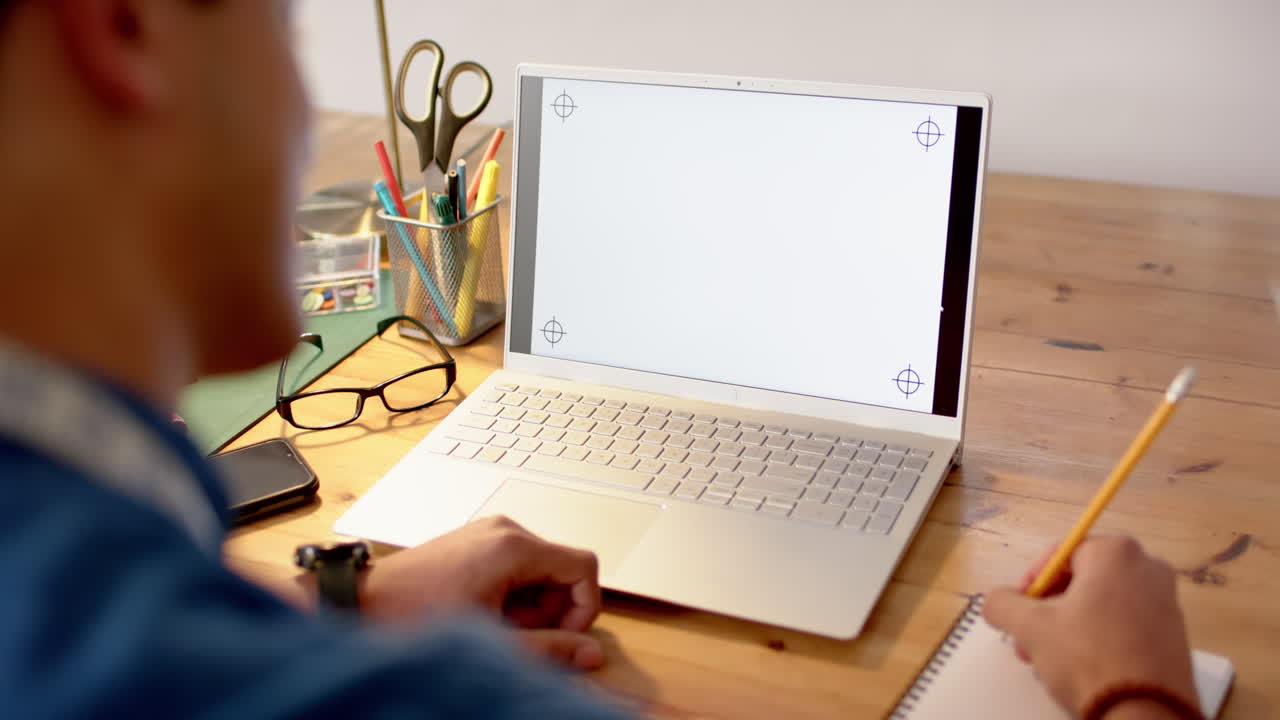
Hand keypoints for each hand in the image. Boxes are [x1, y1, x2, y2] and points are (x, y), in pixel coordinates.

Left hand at [358, 516, 603, 669]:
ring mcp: (490, 532)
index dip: (584, 606)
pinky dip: (512, 593)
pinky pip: (517, 565)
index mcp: (514, 546)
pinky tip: (485, 611)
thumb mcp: (493, 640)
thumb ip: (549, 649)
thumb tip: (590, 654)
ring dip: (530, 604)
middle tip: (517, 634)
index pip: (584, 566)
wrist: (364, 602)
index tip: (564, 635)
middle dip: (551, 610)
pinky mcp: (477, 541)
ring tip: (495, 624)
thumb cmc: (416, 615)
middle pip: (563, 569)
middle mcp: (506, 530)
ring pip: (541, 569)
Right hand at [984, 535, 1197, 716]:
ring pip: (1102, 604)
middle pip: (1081, 580)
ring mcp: (1167, 602)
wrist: (1144, 716)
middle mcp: (1148, 568)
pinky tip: (1082, 667)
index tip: (1017, 611)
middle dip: (1049, 609)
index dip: (1030, 582)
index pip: (1059, 555)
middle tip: (1029, 639)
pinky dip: (1099, 638)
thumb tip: (996, 601)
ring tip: (1049, 659)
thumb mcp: (1030, 627)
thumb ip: (1002, 603)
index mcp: (1116, 553)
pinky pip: (1125, 624)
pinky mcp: (1175, 635)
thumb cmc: (1086, 657)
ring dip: (1069, 626)